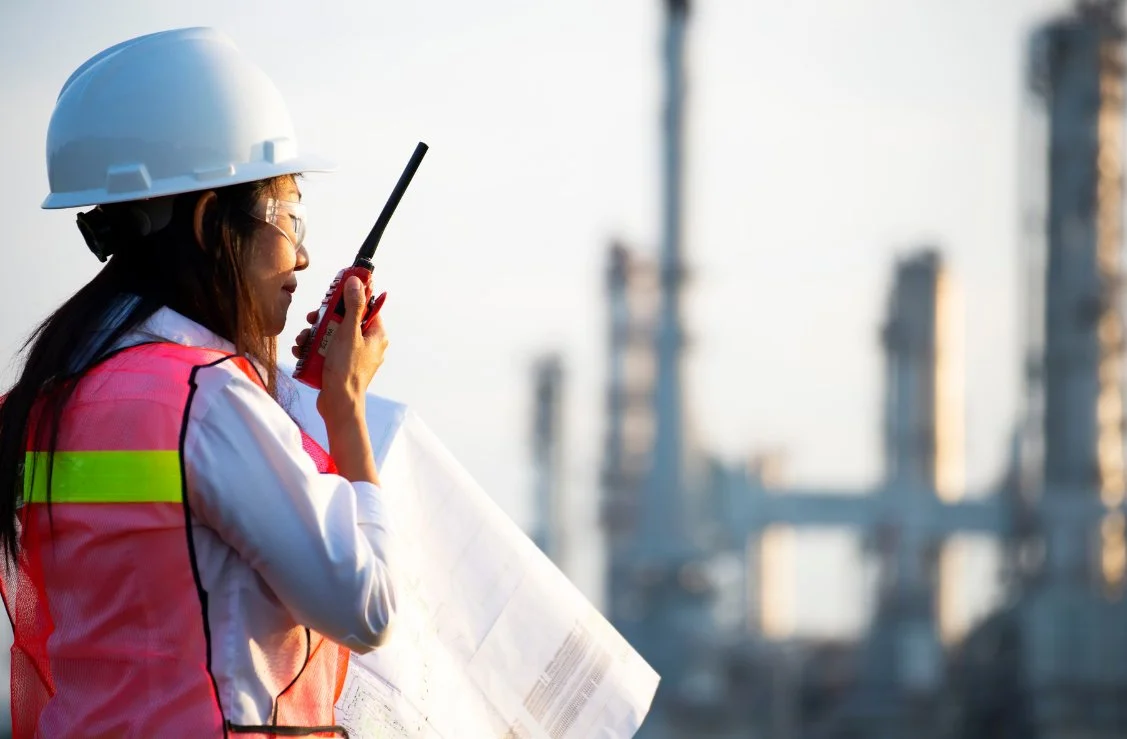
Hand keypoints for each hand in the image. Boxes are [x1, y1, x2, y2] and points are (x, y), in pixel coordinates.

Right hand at [292, 277, 388, 421]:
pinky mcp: (341, 367)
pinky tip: (301, 351)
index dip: (348, 299)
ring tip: (303, 340)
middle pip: (345, 320)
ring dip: (314, 335)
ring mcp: (354, 356)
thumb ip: (353, 307)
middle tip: (312, 319)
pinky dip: (314, 349)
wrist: (338, 404)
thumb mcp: (348, 333)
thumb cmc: (347, 370)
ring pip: (332, 336)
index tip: (332, 294)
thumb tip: (356, 282)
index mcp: (376, 335)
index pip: (366, 307)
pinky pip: (327, 351)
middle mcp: (368, 345)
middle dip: (324, 320)